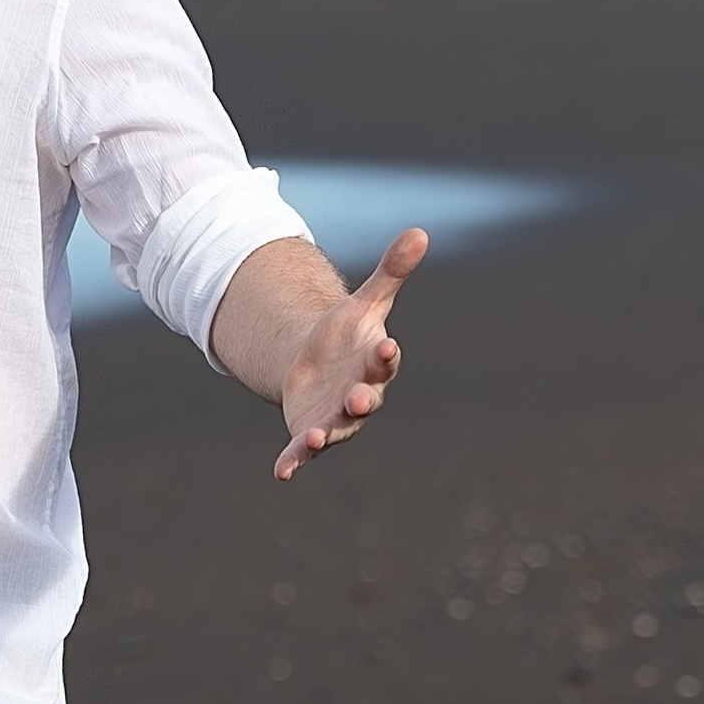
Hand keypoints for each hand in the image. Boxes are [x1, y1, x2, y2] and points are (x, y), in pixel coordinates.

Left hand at [272, 228, 426, 481]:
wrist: (314, 364)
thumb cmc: (346, 335)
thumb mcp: (364, 302)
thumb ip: (390, 273)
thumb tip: (420, 231)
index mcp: (374, 364)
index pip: (384, 361)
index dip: (385, 355)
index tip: (386, 345)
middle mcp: (359, 396)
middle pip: (364, 400)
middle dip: (361, 401)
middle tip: (359, 400)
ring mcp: (335, 418)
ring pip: (334, 429)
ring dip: (325, 435)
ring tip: (314, 438)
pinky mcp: (309, 432)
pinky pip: (301, 452)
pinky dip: (293, 461)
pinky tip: (282, 473)